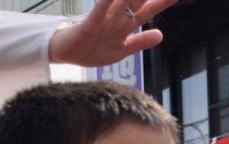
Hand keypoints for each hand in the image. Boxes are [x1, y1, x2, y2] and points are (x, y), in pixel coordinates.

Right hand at [48, 0, 176, 66]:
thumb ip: (140, 42)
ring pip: (122, 1)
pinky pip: (100, 11)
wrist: (66, 53)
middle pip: (138, 1)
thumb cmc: (92, 49)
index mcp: (126, 24)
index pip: (149, 10)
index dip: (162, 2)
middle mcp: (117, 18)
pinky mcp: (90, 24)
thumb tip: (160, 35)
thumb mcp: (122, 50)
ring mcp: (104, 19)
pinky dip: (106, 3)